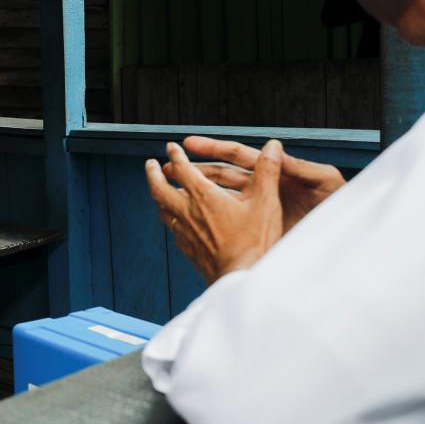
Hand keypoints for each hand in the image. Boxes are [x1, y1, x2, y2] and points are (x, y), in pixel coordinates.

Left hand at [145, 140, 285, 283]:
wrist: (243, 278)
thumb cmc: (255, 241)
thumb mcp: (266, 201)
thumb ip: (267, 171)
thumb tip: (273, 145)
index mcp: (205, 197)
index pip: (182, 169)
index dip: (175, 155)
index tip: (171, 146)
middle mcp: (189, 213)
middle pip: (160, 189)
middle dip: (153, 174)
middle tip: (151, 164)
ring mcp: (186, 233)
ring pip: (163, 210)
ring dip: (158, 196)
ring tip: (159, 191)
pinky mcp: (189, 250)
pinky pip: (173, 231)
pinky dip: (170, 220)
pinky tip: (176, 223)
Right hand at [171, 135, 346, 233]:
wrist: (347, 235)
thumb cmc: (341, 204)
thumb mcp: (324, 180)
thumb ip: (300, 165)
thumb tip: (275, 149)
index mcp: (276, 172)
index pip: (238, 155)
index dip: (213, 148)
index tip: (188, 144)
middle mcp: (264, 189)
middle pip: (222, 175)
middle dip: (195, 170)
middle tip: (166, 166)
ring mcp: (261, 210)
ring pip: (221, 200)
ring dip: (197, 194)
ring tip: (170, 192)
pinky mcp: (262, 231)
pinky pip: (231, 224)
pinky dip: (211, 222)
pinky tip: (192, 224)